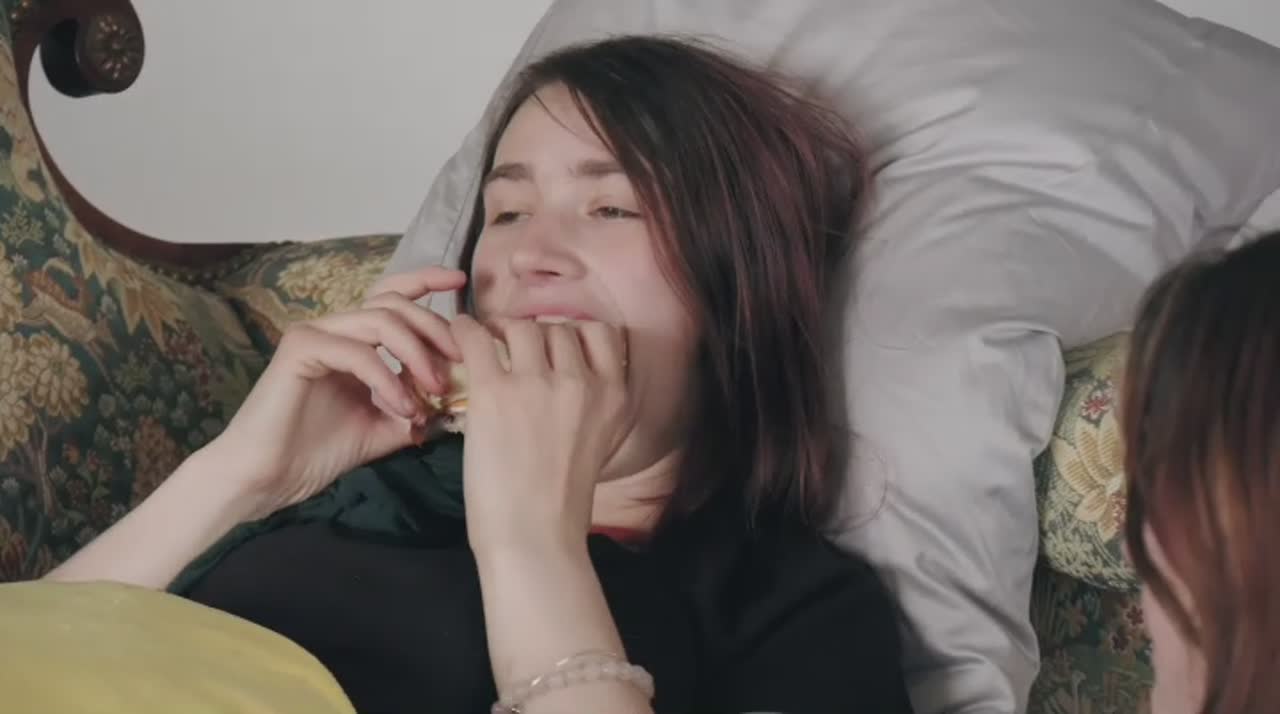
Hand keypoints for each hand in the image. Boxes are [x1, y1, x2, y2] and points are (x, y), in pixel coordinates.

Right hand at [206, 265, 466, 519]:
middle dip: (435, 329)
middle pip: (395, 304)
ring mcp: (314, 334)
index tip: (461, 283)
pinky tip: (402, 406)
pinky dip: (388, 378)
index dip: (427, 281)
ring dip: (417, 355)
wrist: (267, 478)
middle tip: (459, 363)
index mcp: (353, 340)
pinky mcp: (300, 348)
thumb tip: (454, 403)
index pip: (392, 296)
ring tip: (434, 391)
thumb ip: (416, 408)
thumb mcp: (383, 428)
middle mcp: (333, 329)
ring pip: (381, 321)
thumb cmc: (317, 452)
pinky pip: (359, 352)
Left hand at [452, 315, 630, 557]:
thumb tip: (563, 374)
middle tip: (514, 349)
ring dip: (502, 332)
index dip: (575, 332)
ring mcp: (537, 385)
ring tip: (488, 347)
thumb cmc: (561, 502)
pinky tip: (459, 337)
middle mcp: (581, 382)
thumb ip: (591, 404)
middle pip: (557, 327)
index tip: (556, 345)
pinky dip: (465, 331)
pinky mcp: (494, 393)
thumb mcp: (599, 443)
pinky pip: (477, 338)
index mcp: (613, 395)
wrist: (533, 538)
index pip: (601, 332)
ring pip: (520, 327)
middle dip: (535, 335)